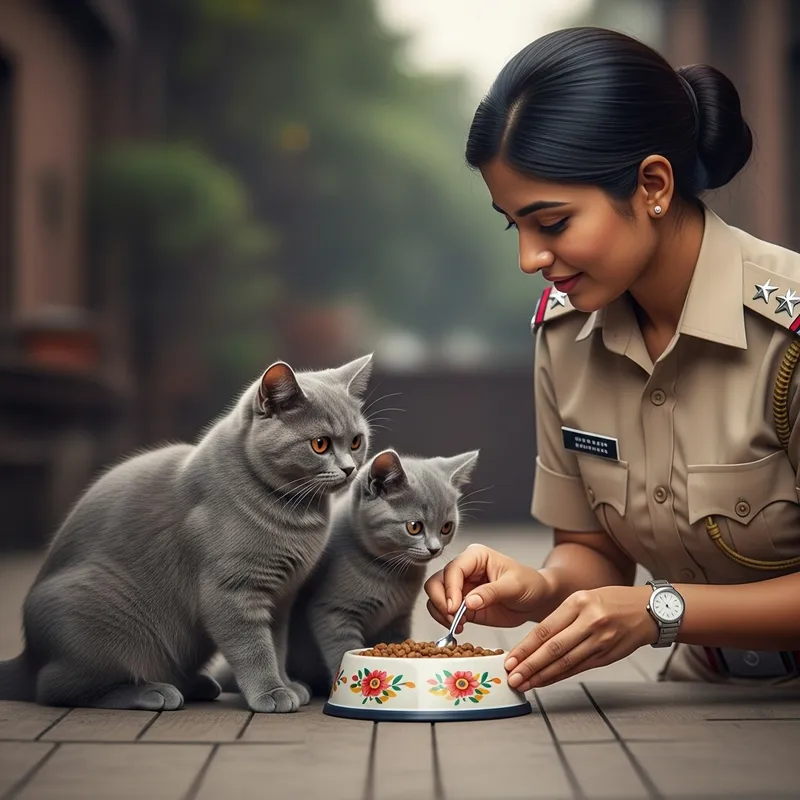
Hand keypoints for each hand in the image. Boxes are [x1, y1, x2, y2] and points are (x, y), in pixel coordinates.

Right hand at [424, 544, 549, 629]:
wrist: (537, 600)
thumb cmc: (529, 584)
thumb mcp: (514, 586)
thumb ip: (491, 593)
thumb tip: (468, 602)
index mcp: (476, 557)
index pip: (453, 569)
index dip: (450, 589)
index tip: (455, 608)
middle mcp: (464, 570)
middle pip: (436, 581)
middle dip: (441, 601)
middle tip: (453, 618)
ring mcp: (461, 587)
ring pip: (435, 596)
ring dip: (440, 612)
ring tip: (457, 624)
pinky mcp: (462, 604)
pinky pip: (443, 611)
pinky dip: (445, 620)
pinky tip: (459, 627)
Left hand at [504, 586, 657, 689]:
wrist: (647, 610)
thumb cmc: (612, 601)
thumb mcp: (583, 598)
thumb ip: (561, 617)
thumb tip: (534, 641)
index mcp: (579, 603)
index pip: (545, 629)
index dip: (525, 647)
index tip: (510, 659)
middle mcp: (589, 622)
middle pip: (553, 649)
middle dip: (529, 666)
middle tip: (513, 677)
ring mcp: (600, 641)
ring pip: (565, 662)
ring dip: (542, 676)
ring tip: (525, 684)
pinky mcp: (607, 656)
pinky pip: (579, 668)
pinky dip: (560, 676)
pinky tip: (546, 681)